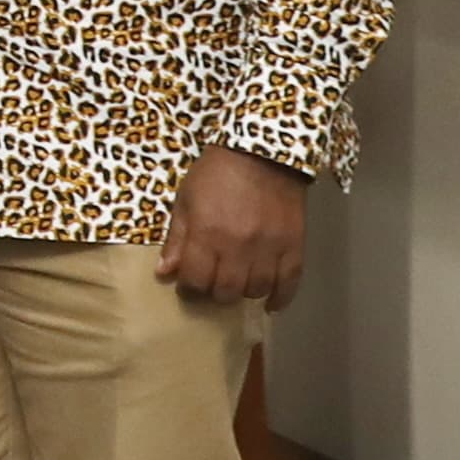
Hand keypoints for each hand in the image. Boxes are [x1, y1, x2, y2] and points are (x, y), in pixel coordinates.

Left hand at [159, 145, 310, 309]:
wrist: (262, 154)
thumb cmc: (216, 175)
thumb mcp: (186, 200)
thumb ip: (177, 238)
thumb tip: (164, 272)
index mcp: (208, 234)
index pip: (196, 279)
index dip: (188, 288)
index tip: (187, 286)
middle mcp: (239, 247)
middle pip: (227, 291)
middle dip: (214, 293)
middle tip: (211, 284)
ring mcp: (270, 249)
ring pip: (256, 290)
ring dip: (243, 292)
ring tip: (236, 284)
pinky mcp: (294, 246)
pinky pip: (290, 283)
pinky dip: (280, 298)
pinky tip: (269, 305)